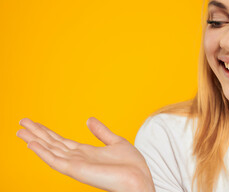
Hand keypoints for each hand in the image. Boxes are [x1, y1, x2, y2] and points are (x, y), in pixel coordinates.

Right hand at [16, 117, 154, 191]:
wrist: (139, 178)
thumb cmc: (131, 165)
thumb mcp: (115, 142)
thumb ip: (101, 132)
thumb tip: (89, 119)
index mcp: (85, 152)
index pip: (61, 140)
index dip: (47, 132)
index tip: (34, 123)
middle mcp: (77, 158)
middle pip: (52, 144)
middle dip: (37, 133)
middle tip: (21, 122)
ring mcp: (76, 165)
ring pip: (50, 150)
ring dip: (35, 140)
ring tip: (21, 131)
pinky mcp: (77, 170)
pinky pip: (56, 161)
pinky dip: (43, 152)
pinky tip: (32, 144)